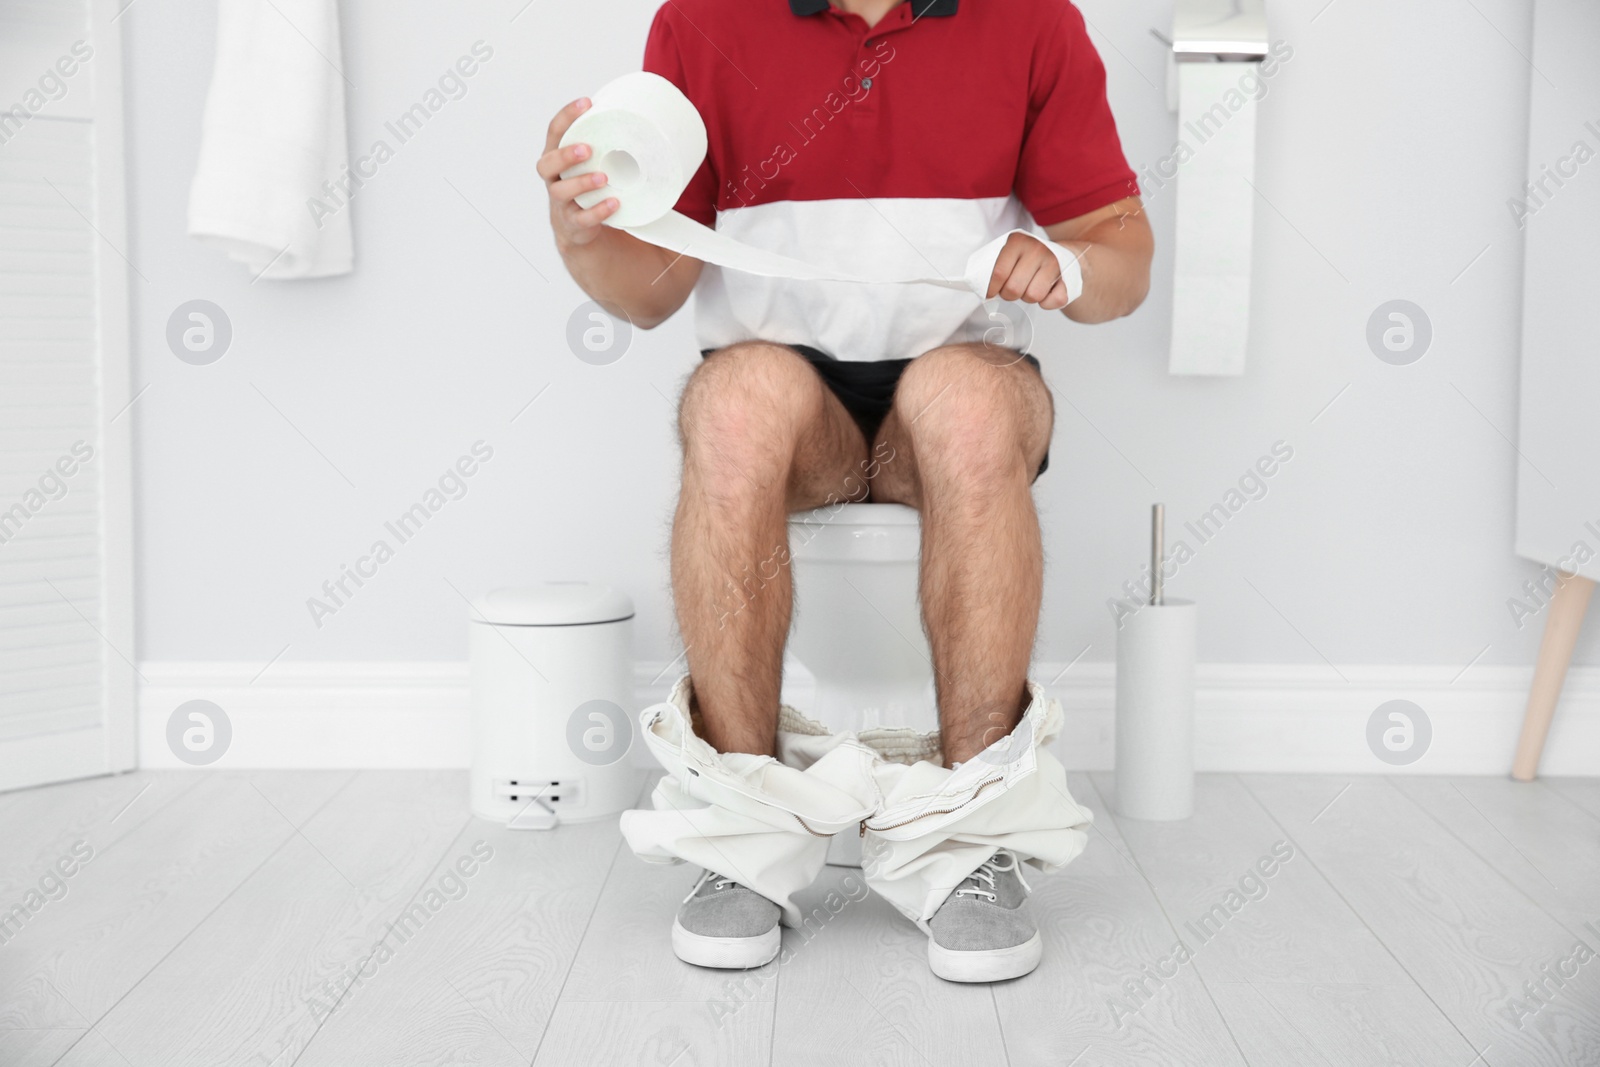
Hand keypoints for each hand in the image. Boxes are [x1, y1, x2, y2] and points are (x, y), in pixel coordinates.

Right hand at [540, 98, 618, 252]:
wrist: (579, 227)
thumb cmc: (591, 186)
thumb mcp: (596, 162)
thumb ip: (611, 146)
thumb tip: (657, 120)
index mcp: (557, 156)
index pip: (555, 131)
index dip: (567, 116)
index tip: (587, 103)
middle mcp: (554, 178)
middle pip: (546, 164)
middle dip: (565, 155)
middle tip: (587, 149)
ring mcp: (560, 202)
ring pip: (561, 191)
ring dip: (581, 183)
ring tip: (604, 178)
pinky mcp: (572, 224)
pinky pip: (581, 218)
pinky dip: (598, 211)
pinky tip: (614, 204)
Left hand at [985, 232, 1074, 310]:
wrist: (1065, 254)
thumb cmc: (1028, 258)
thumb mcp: (1010, 253)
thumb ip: (993, 266)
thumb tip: (975, 285)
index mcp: (1017, 241)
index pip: (998, 273)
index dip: (991, 289)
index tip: (991, 292)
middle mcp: (1037, 249)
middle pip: (1013, 289)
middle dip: (1010, 294)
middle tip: (1014, 287)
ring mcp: (1054, 263)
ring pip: (1033, 296)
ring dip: (1028, 297)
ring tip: (1030, 285)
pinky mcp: (1068, 278)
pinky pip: (1053, 301)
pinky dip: (1047, 303)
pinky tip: (1046, 291)